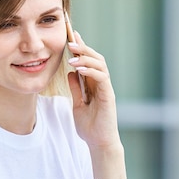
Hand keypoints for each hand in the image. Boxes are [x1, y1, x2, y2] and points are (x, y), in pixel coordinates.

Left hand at [67, 31, 119, 147]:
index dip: (81, 48)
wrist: (99, 143)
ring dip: (86, 57)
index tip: (71, 35)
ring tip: (72, 54)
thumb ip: (75, 89)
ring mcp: (106, 88)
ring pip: (100, 64)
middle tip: (70, 40)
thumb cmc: (90, 127)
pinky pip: (101, 77)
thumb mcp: (77, 105)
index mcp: (94, 84)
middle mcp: (101, 83)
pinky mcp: (108, 95)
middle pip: (96, 58)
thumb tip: (71, 73)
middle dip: (83, 48)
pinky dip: (91, 71)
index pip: (88, 61)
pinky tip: (79, 69)